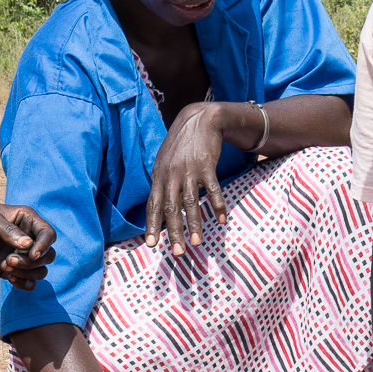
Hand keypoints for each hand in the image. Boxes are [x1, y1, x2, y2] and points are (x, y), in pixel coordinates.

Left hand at [0, 204, 53, 290]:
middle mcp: (26, 237)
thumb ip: (7, 230)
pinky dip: (24, 284)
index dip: (45, 245)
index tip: (32, 254)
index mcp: (25, 219)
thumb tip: (28, 245)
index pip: (48, 234)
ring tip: (6, 267)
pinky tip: (10, 278)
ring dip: (27, 272)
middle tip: (9, 260)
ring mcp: (19, 254)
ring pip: (40, 270)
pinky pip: (29, 282)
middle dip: (32, 262)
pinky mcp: (10, 269)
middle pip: (48, 254)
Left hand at [146, 103, 239, 248]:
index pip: (153, 205)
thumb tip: (158, 206)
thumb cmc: (181, 144)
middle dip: (173, 232)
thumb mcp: (165, 161)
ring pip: (190, 202)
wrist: (200, 119)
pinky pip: (212, 190)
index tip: (151, 245)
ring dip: (194, 224)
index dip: (152, 225)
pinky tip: (221, 220)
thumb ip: (161, 182)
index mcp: (159, 175)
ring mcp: (189, 170)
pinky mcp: (207, 166)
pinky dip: (216, 205)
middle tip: (177, 253)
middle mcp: (171, 174)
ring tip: (196, 243)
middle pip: (170, 208)